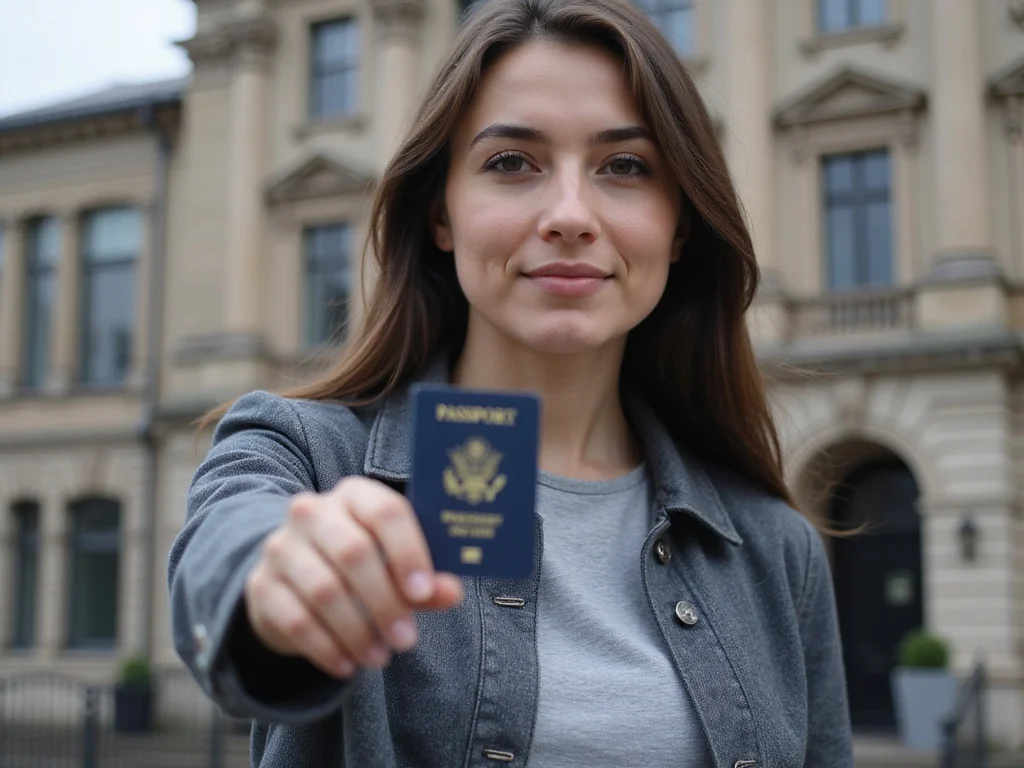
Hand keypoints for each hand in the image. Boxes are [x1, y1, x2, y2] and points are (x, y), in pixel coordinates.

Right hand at [243, 477, 463, 678]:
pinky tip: (348, 665)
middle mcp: (312, 511)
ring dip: (357, 631)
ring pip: (324, 590)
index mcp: (354, 494)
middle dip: (385, 602)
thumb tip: (451, 592)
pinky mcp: (262, 585)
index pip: (385, 512)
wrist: (293, 576)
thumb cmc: (361, 564)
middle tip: (406, 640)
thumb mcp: (395, 565)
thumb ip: (424, 579)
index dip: (407, 552)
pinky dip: (326, 648)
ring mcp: (281, 546)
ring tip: (380, 657)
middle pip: (353, 552)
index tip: (424, 593)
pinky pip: (295, 620)